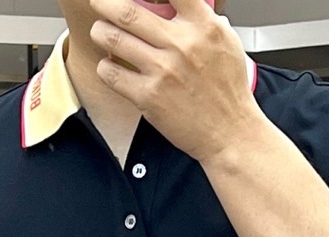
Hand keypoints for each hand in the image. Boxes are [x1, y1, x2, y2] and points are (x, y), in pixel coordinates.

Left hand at [89, 0, 261, 162]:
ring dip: (100, 32)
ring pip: (114, 39)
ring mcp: (163, 71)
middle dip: (106, 4)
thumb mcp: (226, 43)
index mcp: (203, 26)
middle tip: (99, 3)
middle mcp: (181, 45)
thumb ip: (203, 20)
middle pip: (129, 11)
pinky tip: (109, 66)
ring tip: (100, 32)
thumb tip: (179, 5)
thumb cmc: (228, 91)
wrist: (229, 132)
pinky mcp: (148, 97)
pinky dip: (104, 67)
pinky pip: (111, 74)